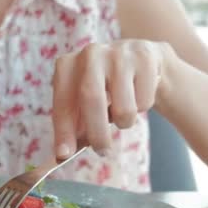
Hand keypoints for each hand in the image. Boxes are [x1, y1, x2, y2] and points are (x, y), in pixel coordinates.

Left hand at [52, 39, 174, 157]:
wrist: (141, 61)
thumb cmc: (105, 88)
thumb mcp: (84, 103)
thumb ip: (74, 127)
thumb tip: (63, 154)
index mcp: (67, 65)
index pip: (62, 101)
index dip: (63, 130)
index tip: (64, 154)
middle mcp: (90, 53)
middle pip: (92, 99)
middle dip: (97, 133)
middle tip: (102, 151)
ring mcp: (118, 52)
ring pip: (124, 107)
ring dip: (124, 122)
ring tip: (123, 113)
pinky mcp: (145, 56)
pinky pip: (144, 101)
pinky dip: (142, 108)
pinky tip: (138, 94)